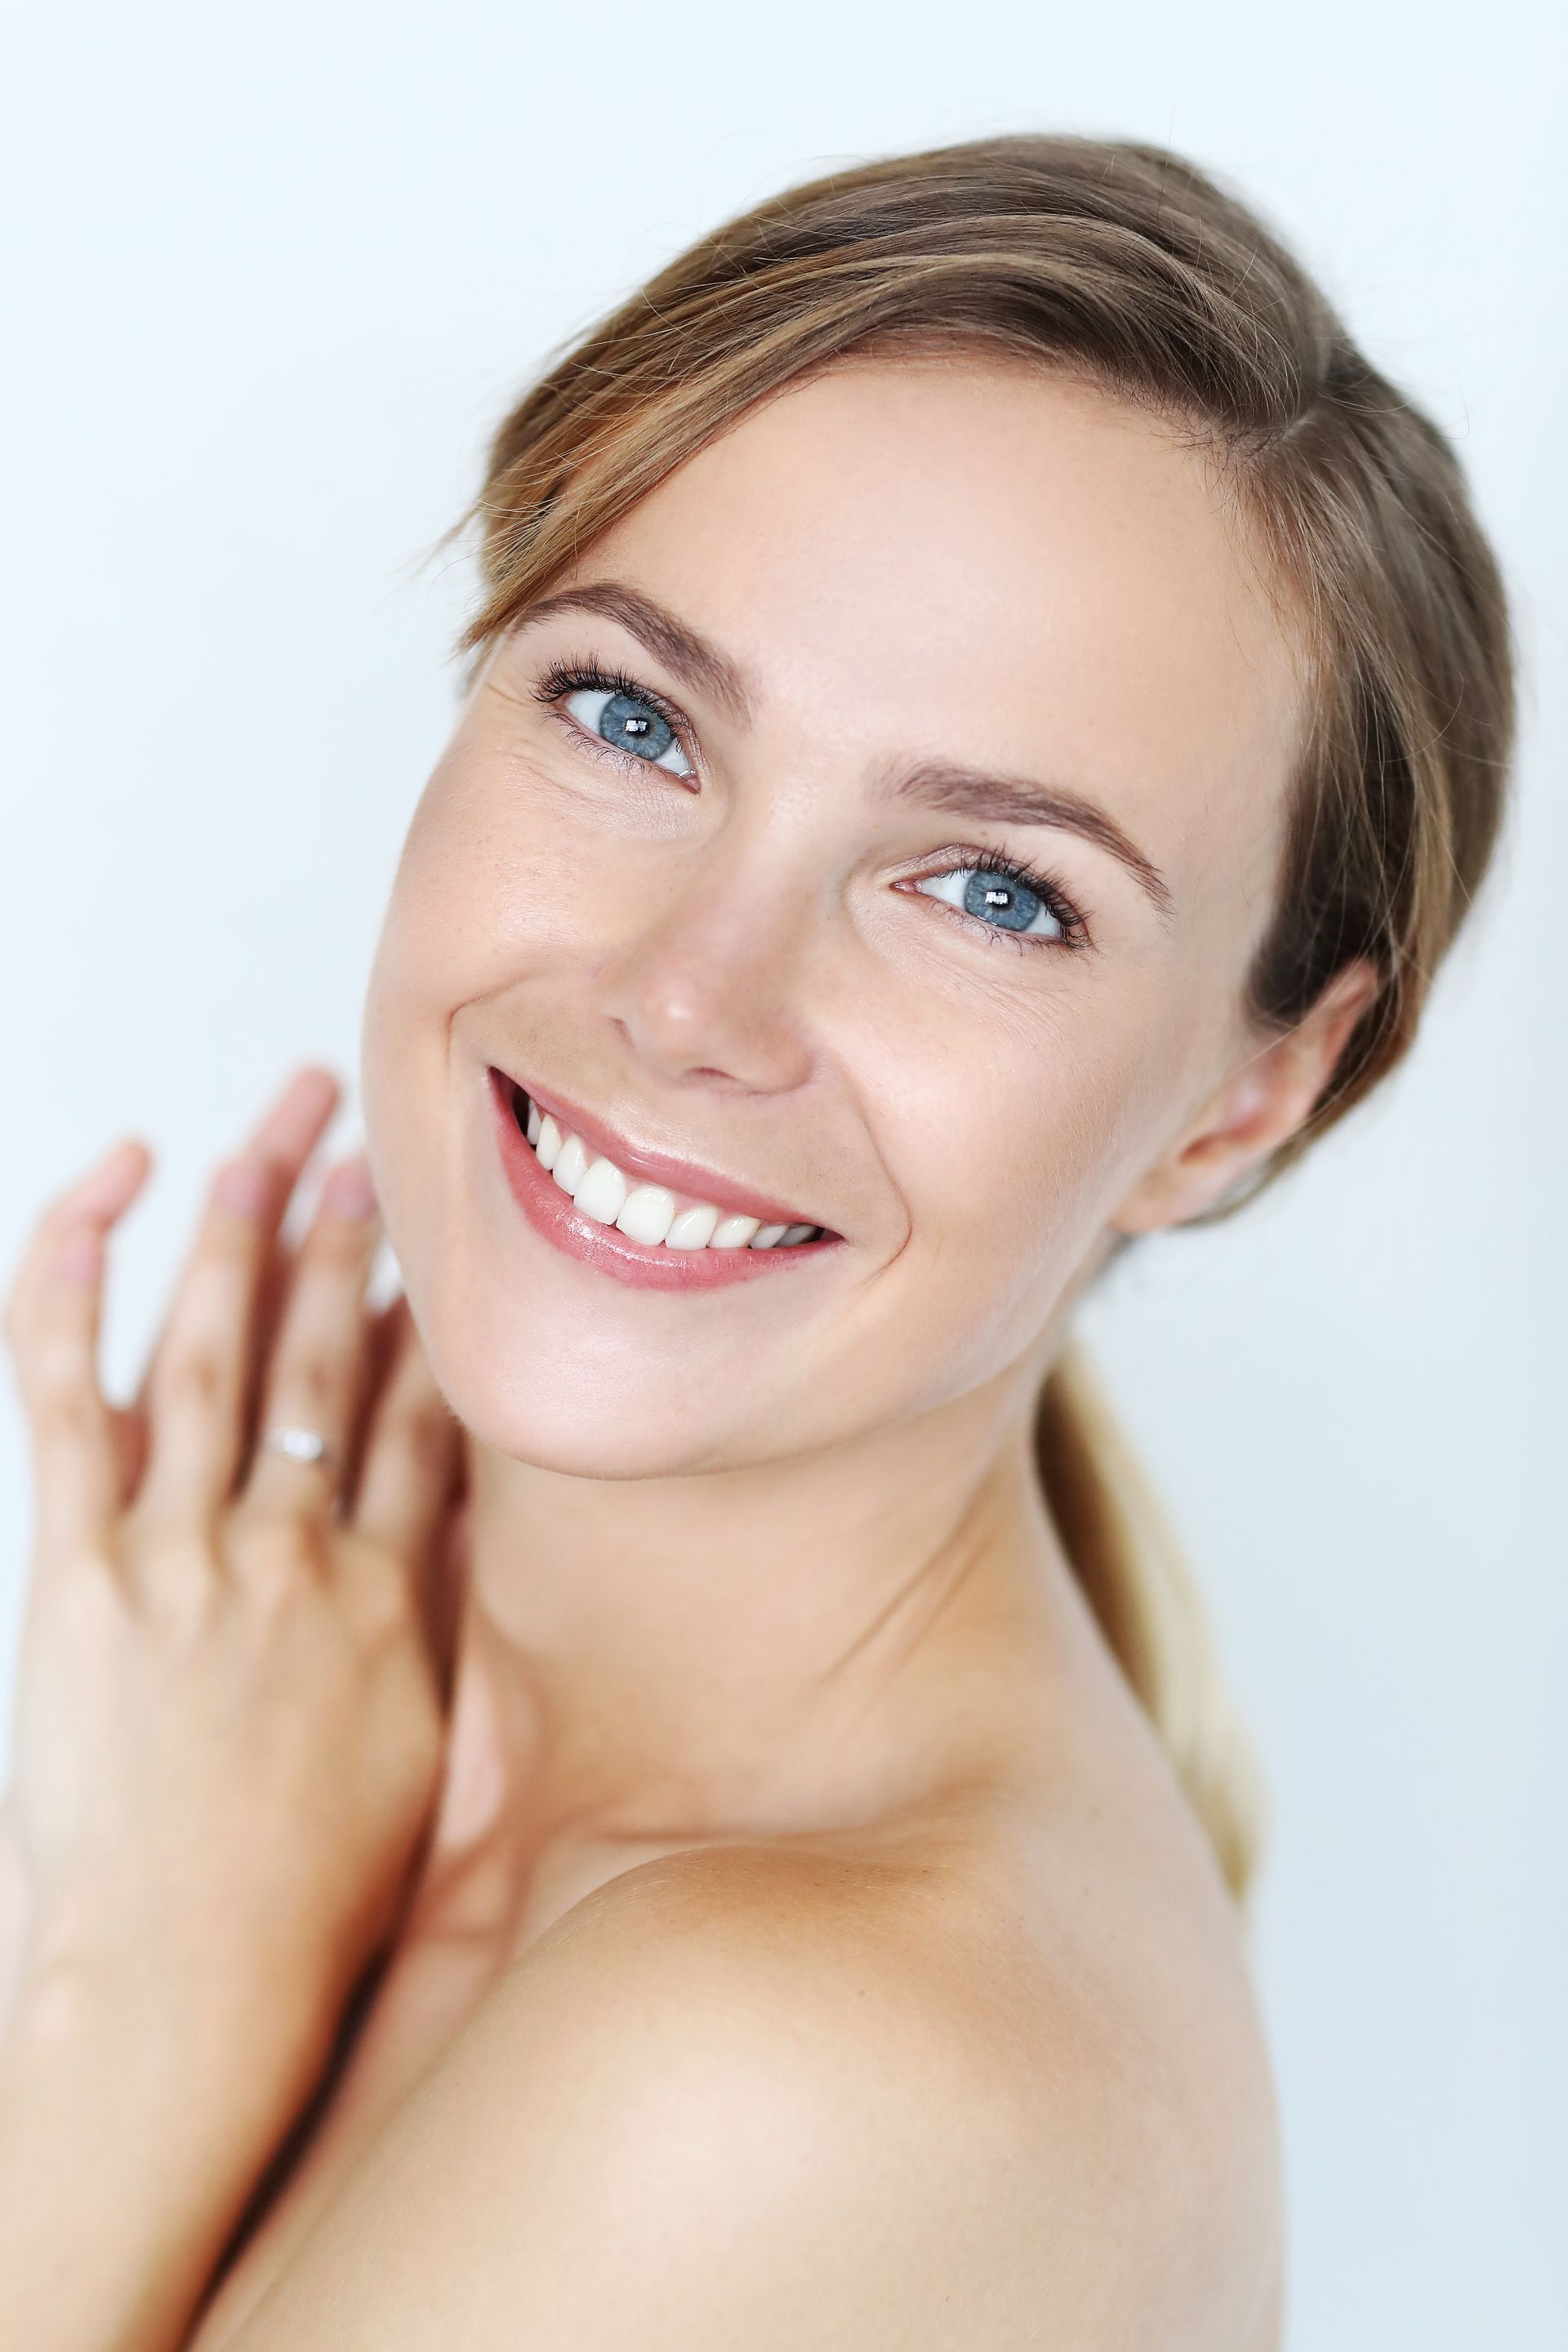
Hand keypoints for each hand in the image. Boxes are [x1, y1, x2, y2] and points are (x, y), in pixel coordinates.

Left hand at [0, 1070, 463, 2349]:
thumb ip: (439, 1641)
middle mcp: (300, 1554)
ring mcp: (188, 1555)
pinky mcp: (81, 1572)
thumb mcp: (422, 1768)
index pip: (420, 1416)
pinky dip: (73, 1278)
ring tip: (265, 1131)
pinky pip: (68, 1392)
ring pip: (219, 1347)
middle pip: (332, 1353)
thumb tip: (454, 1555)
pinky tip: (102, 1193)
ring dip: (244, 1223)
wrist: (193, 1990)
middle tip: (368, 1137)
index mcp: (393, 1600)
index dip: (430, 1315)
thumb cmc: (308, 1908)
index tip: (445, 1241)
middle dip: (351, 1230)